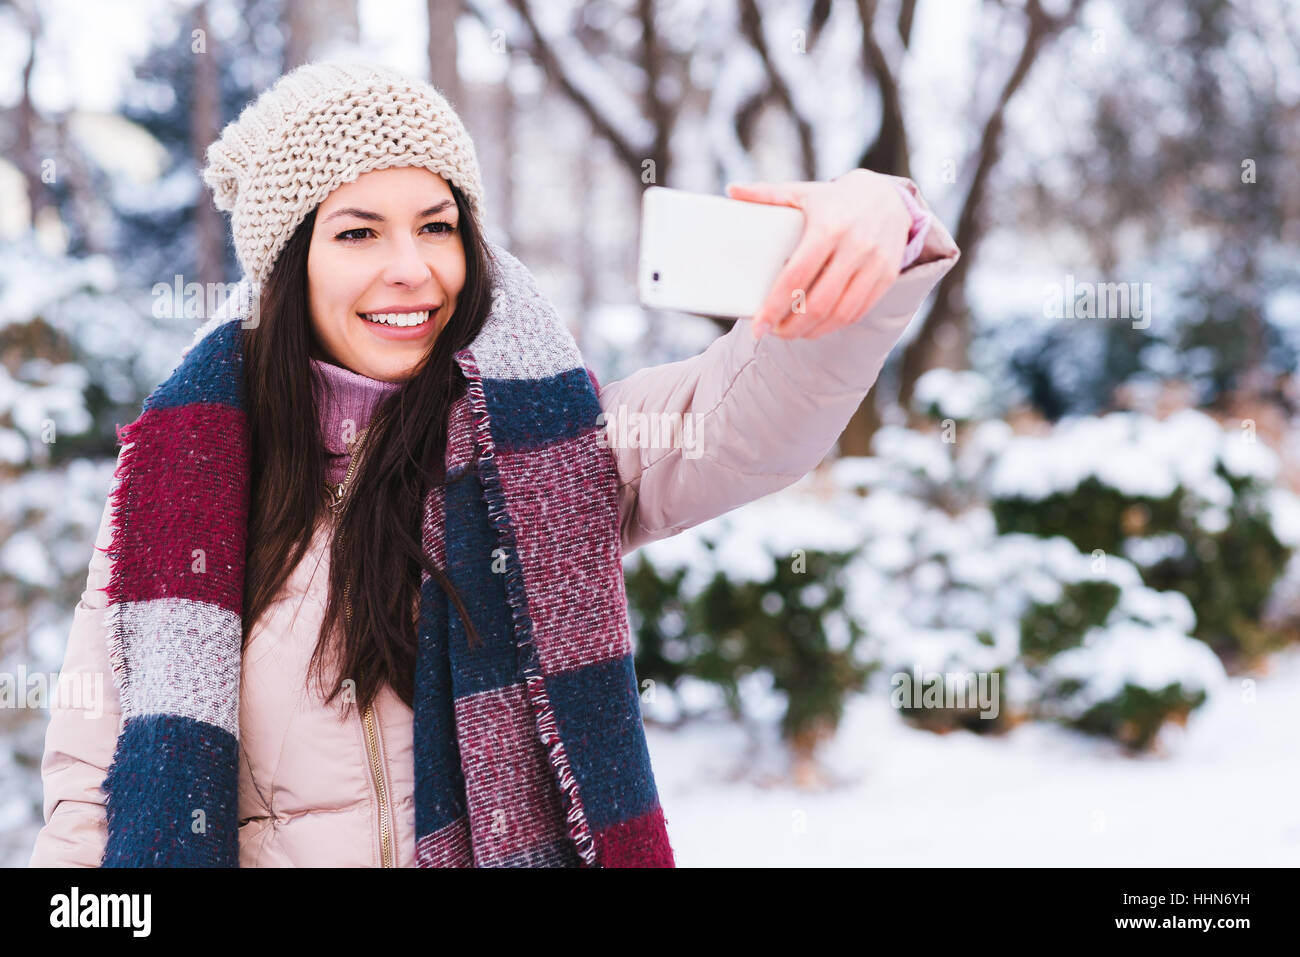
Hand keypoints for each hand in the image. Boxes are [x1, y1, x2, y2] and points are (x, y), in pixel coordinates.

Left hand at [726, 169, 911, 339]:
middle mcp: (855, 246)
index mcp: (828, 226)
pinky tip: (817, 326)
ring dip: (813, 331)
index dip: (774, 306)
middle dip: (791, 326)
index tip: (758, 326)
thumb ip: (767, 194)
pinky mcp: (888, 276)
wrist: (889, 197)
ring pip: (840, 313)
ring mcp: (875, 263)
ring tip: (792, 332)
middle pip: (818, 302)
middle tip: (772, 332)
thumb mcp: (803, 192)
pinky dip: (835, 325)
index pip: (796, 277)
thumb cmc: (836, 200)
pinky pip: (859, 311)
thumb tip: (731, 190)